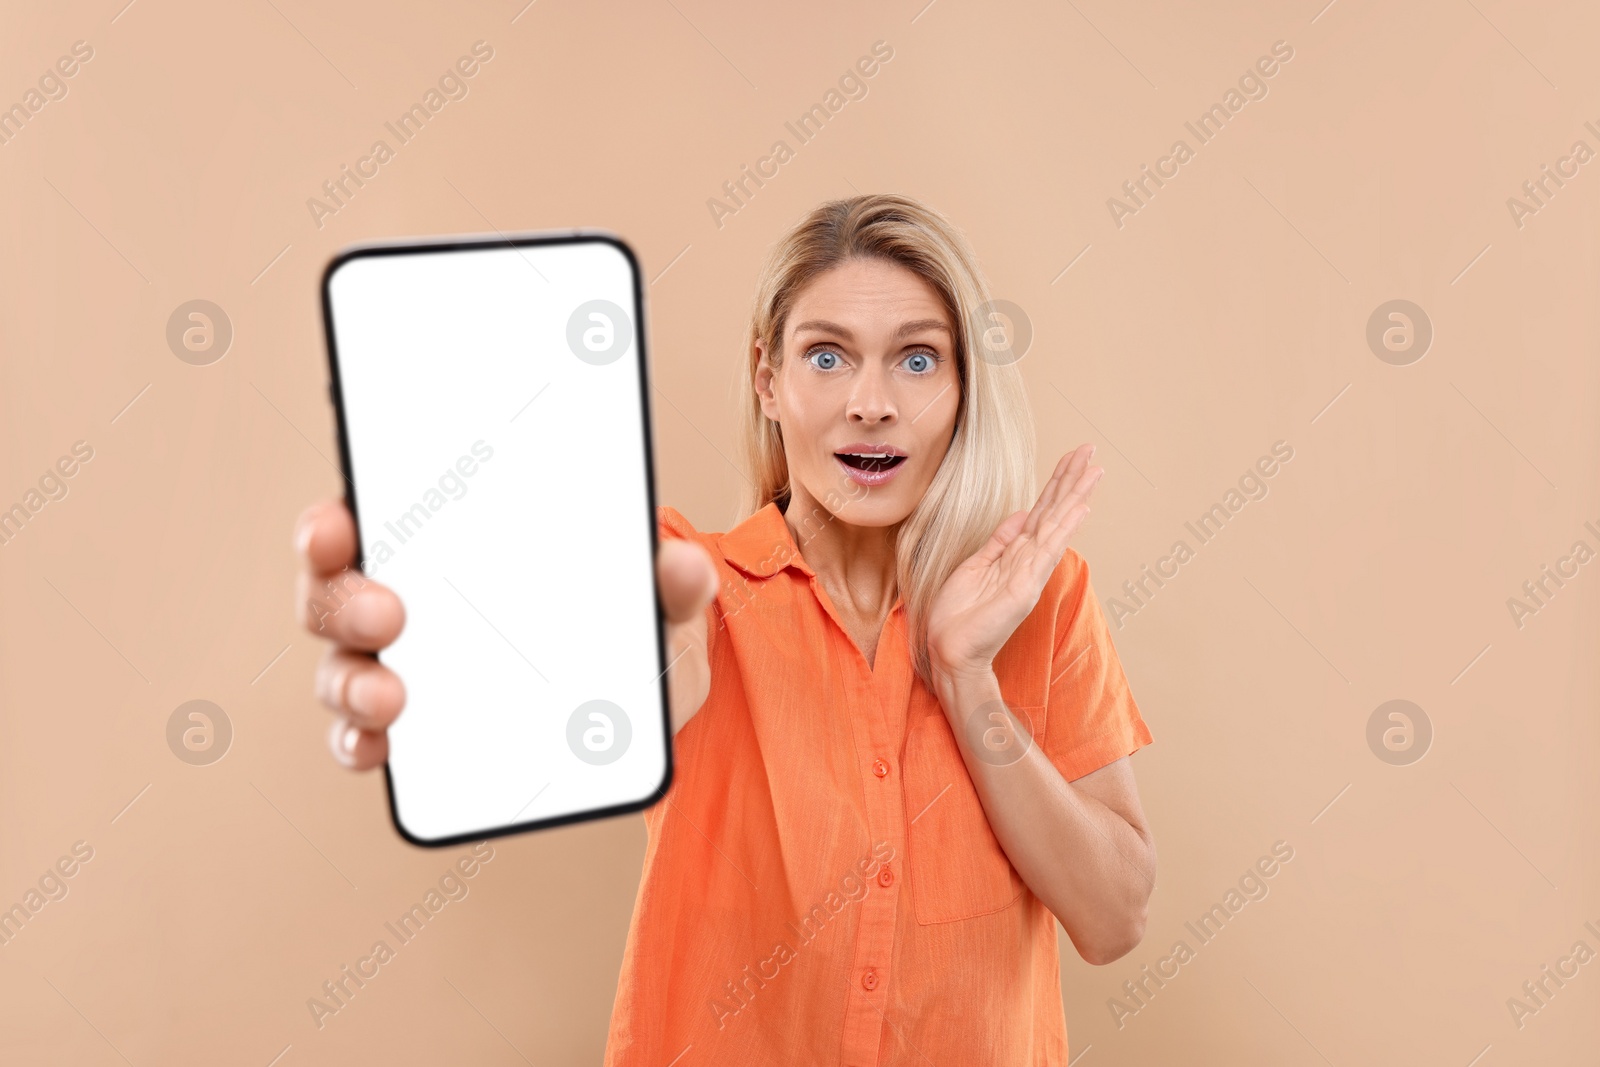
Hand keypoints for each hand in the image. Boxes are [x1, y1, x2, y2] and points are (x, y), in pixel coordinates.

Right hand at [294, 499, 719, 770]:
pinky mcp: (412, 732)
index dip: (336, 519)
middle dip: (345, 600)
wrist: (646, 707)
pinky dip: (361, 744)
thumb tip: (685, 565)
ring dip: (352, 683)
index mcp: (449, 541)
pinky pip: (364, 738)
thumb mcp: (657, 602)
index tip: (339, 526)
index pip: (367, 514)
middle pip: (335, 590)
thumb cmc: (630, 627)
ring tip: (391, 700)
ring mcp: (400, 666)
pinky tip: (380, 749)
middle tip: (388, 613)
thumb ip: (669, 584)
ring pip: (341, 668)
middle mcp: (406, 597)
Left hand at [926, 444, 1102, 678]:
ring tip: (1094, 470)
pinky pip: (1047, 550)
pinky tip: (1079, 507)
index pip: (1040, 511)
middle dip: (1070, 480)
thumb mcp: (976, 566)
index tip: (1071, 458)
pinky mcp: (1025, 586)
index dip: (1055, 484)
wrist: (949, 650)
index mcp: (1015, 554)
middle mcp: (1028, 560)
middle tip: (1090, 450)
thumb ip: (1000, 541)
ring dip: (1075, 496)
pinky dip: (1065, 527)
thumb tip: (1020, 514)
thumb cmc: (958, 615)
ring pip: (1056, 525)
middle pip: (1053, 511)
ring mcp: (1030, 572)